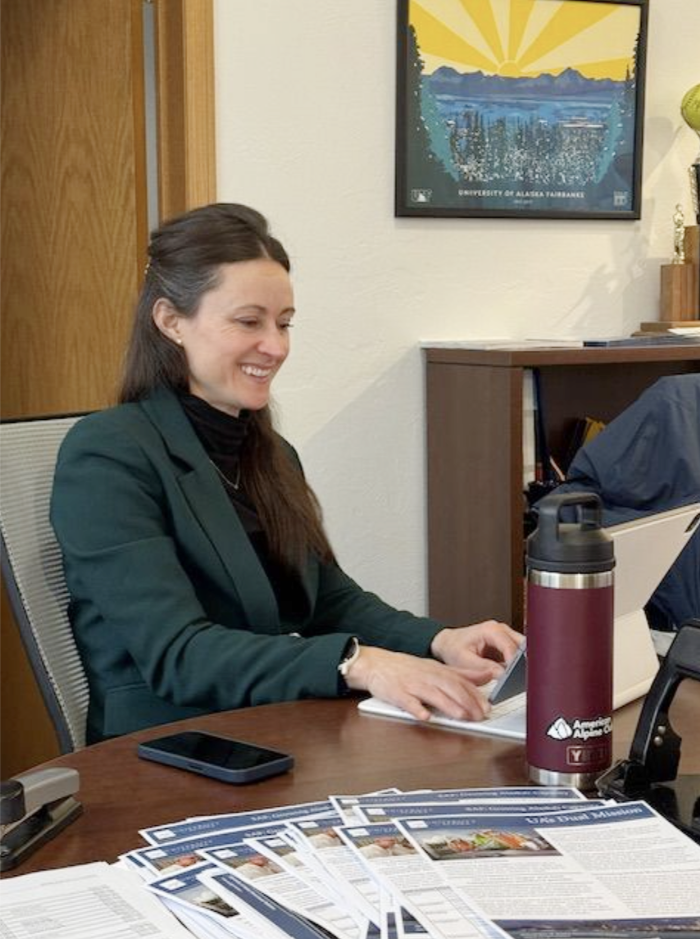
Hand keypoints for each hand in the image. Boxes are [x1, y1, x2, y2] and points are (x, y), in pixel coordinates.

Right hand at [342, 645, 491, 722]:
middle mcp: (426, 676)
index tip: (487, 706)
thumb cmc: (406, 668)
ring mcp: (411, 684)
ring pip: (432, 694)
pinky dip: (416, 709)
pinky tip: (425, 716)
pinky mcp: (396, 693)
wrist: (375, 663)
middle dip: (466, 701)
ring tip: (460, 716)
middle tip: (479, 715)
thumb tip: (486, 676)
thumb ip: (460, 674)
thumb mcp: (434, 667)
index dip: (475, 694)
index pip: (460, 681)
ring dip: (447, 705)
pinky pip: (407, 701)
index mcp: (437, 671)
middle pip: (449, 687)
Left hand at [430, 620, 522, 683]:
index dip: (515, 663)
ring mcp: (505, 637)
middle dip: (523, 663)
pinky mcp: (506, 646)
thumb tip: (501, 674)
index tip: (515, 678)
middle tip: (519, 679)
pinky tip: (512, 678)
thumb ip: (483, 667)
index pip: (511, 646)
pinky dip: (517, 666)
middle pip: (522, 646)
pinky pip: (518, 656)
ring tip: (515, 680)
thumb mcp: (464, 660)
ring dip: (521, 664)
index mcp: (491, 630)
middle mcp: (501, 630)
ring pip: (523, 651)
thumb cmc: (453, 648)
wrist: (448, 643)